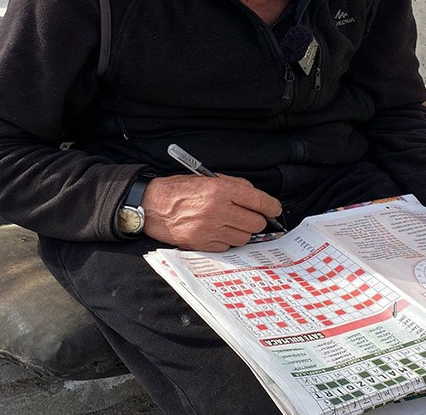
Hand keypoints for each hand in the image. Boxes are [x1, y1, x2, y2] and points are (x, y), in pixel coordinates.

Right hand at [141, 174, 282, 251]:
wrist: (152, 206)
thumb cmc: (179, 190)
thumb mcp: (207, 179)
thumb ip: (234, 186)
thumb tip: (257, 199)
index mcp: (221, 190)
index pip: (259, 201)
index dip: (272, 206)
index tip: (274, 209)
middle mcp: (217, 210)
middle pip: (256, 223)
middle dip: (256, 220)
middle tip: (249, 216)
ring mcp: (210, 229)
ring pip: (244, 237)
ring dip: (241, 231)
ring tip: (229, 223)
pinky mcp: (202, 244)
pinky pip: (227, 246)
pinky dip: (226, 240)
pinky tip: (216, 231)